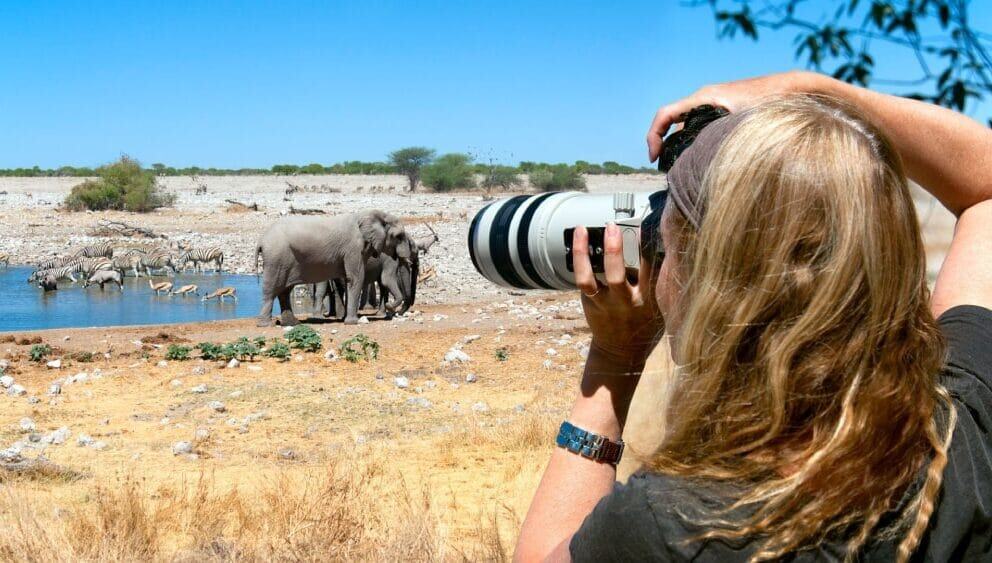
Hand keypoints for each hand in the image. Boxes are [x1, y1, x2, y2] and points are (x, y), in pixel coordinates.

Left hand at [573, 224, 663, 373]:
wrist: (621, 353)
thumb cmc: (646, 325)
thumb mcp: (661, 307)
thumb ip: (660, 283)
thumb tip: (663, 248)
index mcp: (648, 301)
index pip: (651, 271)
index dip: (650, 248)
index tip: (650, 227)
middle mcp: (625, 302)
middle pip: (617, 275)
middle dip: (614, 250)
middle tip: (613, 227)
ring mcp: (604, 303)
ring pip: (590, 278)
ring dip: (584, 253)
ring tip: (583, 229)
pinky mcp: (590, 302)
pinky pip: (582, 279)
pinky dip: (580, 258)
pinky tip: (579, 238)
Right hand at [646, 71, 823, 161]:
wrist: (793, 86)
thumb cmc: (773, 100)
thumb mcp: (747, 122)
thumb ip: (727, 139)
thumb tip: (708, 164)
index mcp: (704, 98)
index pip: (665, 114)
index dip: (653, 136)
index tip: (654, 157)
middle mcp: (705, 98)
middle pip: (672, 122)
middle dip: (664, 145)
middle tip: (666, 169)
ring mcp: (713, 103)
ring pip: (685, 125)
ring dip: (679, 145)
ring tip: (682, 168)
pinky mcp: (722, 110)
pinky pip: (698, 125)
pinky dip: (693, 141)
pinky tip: (702, 159)